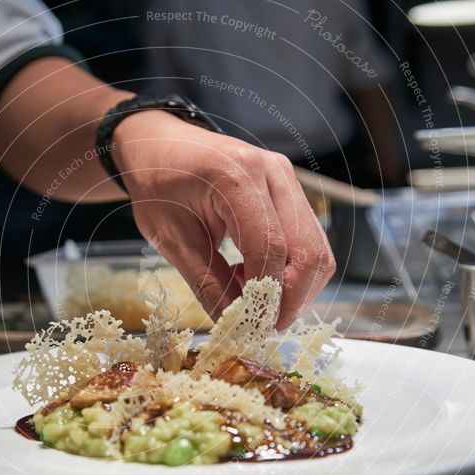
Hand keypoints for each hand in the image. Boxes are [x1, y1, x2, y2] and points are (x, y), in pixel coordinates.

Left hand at [112, 112, 335, 328]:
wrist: (160, 146)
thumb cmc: (157, 185)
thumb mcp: (170, 238)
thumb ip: (205, 281)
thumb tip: (235, 323)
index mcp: (236, 176)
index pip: (270, 248)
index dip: (266, 295)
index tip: (252, 328)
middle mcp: (273, 172)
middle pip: (308, 250)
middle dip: (291, 299)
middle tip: (263, 327)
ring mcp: (287, 178)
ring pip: (316, 248)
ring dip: (296, 287)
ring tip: (258, 304)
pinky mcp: (290, 189)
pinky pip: (308, 239)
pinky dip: (293, 270)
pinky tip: (260, 280)